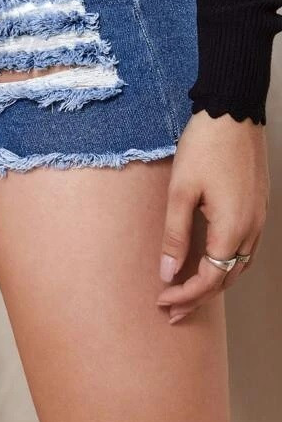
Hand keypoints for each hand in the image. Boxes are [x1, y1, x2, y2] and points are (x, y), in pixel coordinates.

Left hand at [156, 109, 269, 322]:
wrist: (232, 113)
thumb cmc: (204, 148)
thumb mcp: (181, 192)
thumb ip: (176, 236)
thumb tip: (168, 273)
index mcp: (232, 229)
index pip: (210, 279)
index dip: (185, 295)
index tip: (163, 301)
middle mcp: (251, 230)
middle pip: (227, 278)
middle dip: (198, 297)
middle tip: (171, 308)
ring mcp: (258, 219)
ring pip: (238, 266)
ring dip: (213, 282)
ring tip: (185, 291)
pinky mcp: (257, 207)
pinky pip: (244, 249)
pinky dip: (225, 264)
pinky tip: (208, 261)